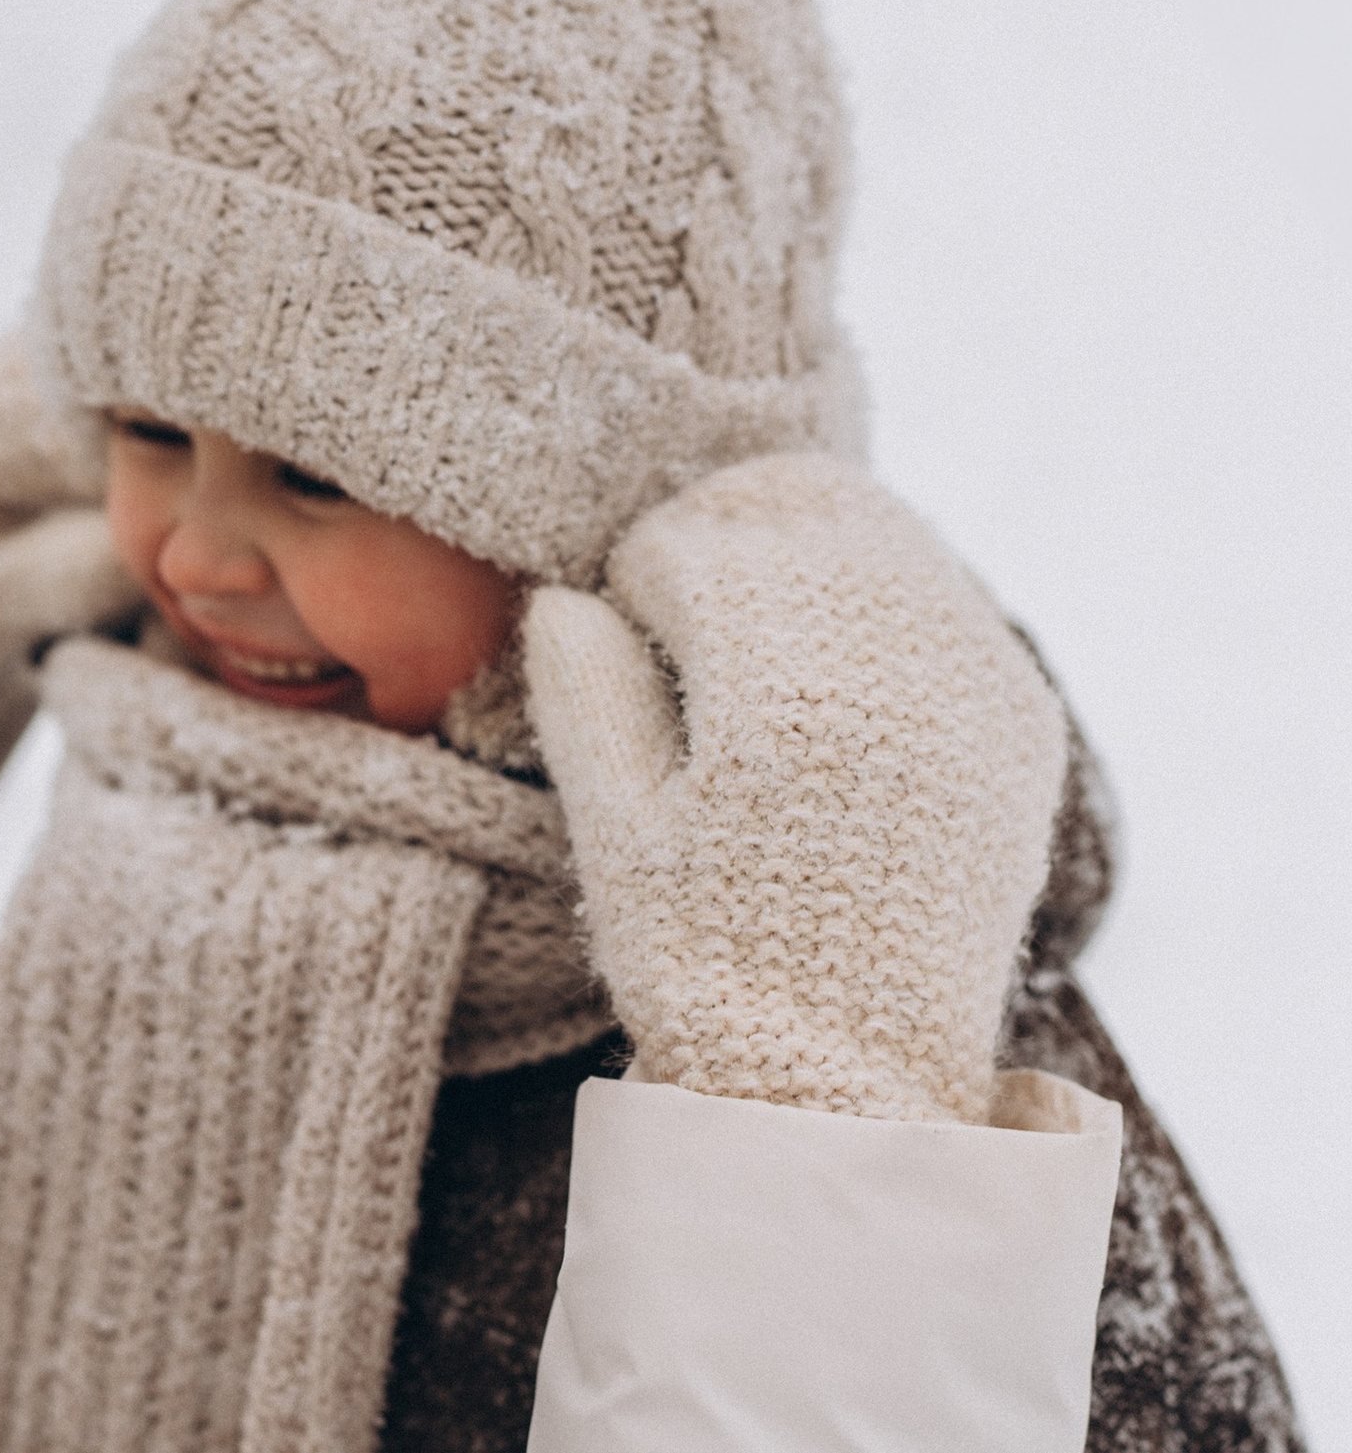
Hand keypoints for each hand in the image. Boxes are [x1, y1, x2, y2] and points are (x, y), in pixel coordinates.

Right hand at [524, 454, 1064, 1123]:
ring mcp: (973, 682)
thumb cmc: (711, 963)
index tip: (620, 628)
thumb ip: (585, 692)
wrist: (857, 1085)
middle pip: (796, 503)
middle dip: (721, 533)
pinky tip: (839, 656)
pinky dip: (884, 598)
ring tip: (756, 615)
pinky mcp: (1021, 715)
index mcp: (783, 684)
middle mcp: (895, 660)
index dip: (636, 581)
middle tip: (681, 599)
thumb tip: (566, 594)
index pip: (691, 547)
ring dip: (806, 548)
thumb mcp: (616, 835)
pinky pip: (947, 595)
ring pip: (882, 529)